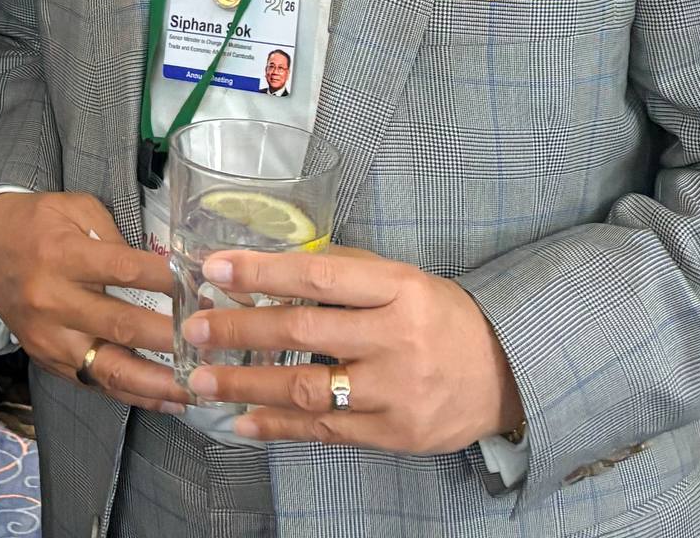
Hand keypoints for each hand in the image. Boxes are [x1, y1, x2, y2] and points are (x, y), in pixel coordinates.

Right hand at [0, 190, 184, 413]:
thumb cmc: (37, 223)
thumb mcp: (74, 208)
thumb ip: (114, 235)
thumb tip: (159, 268)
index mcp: (63, 255)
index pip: (124, 270)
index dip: (166, 281)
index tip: (203, 286)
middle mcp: (54, 300)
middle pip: (121, 325)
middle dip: (172, 337)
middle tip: (212, 341)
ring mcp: (50, 337)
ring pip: (108, 368)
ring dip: (156, 382)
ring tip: (196, 389)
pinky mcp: (47, 359)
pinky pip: (94, 383)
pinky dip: (131, 394)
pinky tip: (165, 399)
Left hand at [178, 246, 522, 453]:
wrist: (506, 373)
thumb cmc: (441, 317)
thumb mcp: (404, 279)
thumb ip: (345, 272)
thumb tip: (272, 265)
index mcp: (400, 288)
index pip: (319, 275)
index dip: (263, 271)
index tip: (215, 269)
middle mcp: (397, 339)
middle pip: (304, 332)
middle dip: (241, 330)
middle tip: (194, 328)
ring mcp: (395, 392)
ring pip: (307, 389)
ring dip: (247, 384)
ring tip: (202, 379)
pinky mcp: (393, 435)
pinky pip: (324, 432)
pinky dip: (277, 427)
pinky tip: (241, 420)